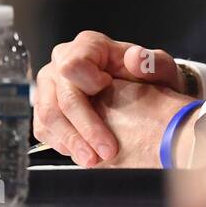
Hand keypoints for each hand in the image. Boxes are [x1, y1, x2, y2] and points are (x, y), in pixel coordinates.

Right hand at [32, 30, 185, 165]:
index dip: (88, 85)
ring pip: (48, 116)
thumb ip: (153, 63)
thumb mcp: (161, 68)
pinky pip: (43, 129)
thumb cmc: (150, 78)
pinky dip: (63, 144)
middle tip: (107, 151)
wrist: (143, 94)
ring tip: (94, 160)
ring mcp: (50, 85)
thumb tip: (135, 59)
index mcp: (89, 46)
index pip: (73, 65)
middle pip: (62, 97)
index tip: (110, 99)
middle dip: (85, 127)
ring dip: (72, 142)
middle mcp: (63, 61)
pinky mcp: (46, 107)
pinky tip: (83, 154)